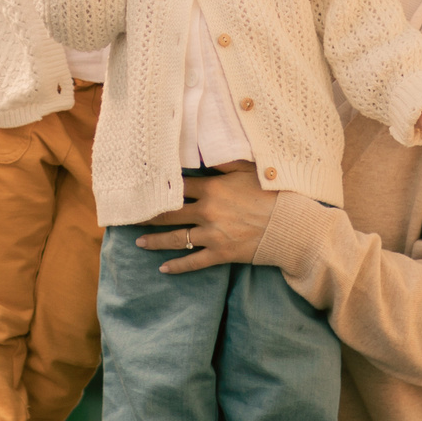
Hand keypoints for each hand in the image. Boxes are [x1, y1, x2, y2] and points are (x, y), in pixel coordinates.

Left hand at [131, 170, 276, 273]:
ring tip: (139, 242)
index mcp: (213, 189)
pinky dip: (178, 266)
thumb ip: (225, 162)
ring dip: (155, 241)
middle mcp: (208, 211)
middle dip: (148, 216)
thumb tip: (206, 152)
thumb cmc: (272, 194)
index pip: (177, 187)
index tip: (142, 188)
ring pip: (176, 238)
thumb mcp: (249, 171)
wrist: (290, 226)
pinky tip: (163, 268)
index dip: (159, 188)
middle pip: (169, 214)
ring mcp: (213, 234)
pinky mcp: (221, 253)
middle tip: (130, 217)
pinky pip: (194, 262)